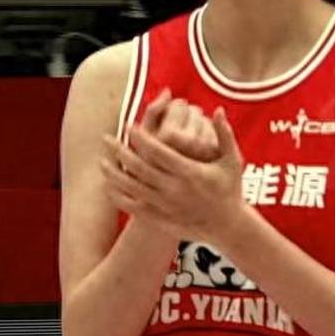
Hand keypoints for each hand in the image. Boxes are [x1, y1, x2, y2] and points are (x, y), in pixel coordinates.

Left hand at [100, 104, 246, 246]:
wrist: (229, 226)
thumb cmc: (230, 189)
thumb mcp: (232, 160)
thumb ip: (224, 134)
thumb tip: (219, 109)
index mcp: (190, 172)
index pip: (159, 151)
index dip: (141, 137)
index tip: (128, 125)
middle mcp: (175, 189)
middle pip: (140, 167)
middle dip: (120, 151)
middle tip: (106, 138)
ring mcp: (167, 206)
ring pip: (133, 188)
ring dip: (115, 174)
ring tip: (102, 161)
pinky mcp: (162, 219)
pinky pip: (135, 207)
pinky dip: (120, 197)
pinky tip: (109, 187)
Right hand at [151, 90, 220, 161]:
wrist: (173, 196)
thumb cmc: (153, 163)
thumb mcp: (146, 137)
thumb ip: (153, 111)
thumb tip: (167, 91)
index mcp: (169, 136)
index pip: (179, 104)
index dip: (173, 109)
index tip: (167, 121)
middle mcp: (190, 143)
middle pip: (195, 110)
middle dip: (187, 116)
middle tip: (178, 131)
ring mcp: (206, 151)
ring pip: (207, 120)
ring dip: (198, 125)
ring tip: (187, 141)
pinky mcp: (216, 158)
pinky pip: (217, 134)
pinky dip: (210, 136)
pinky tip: (199, 148)